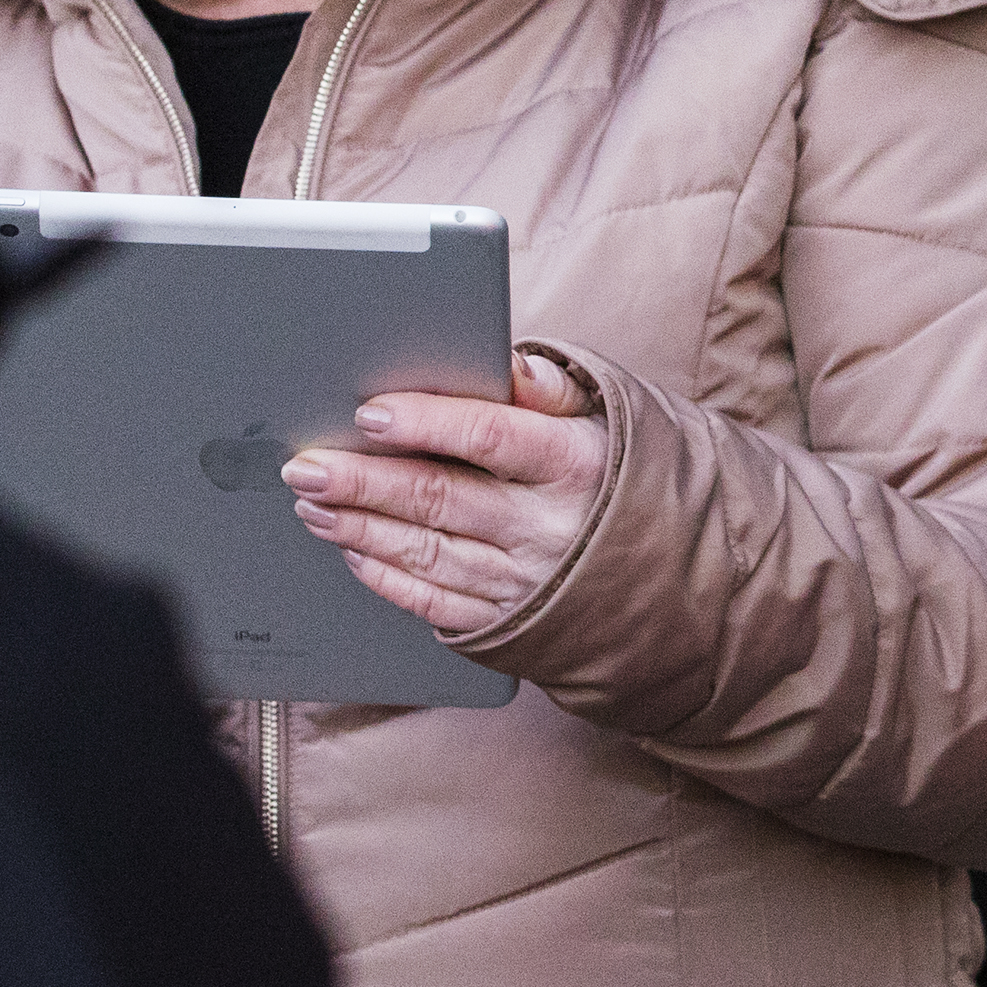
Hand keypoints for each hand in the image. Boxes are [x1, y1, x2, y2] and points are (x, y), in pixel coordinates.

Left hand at [285, 352, 608, 641]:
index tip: (371, 412)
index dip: (427, 423)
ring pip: (428, 553)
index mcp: (576, 464)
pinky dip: (390, 579)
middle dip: (364, 481)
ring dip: (361, 528)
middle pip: (442, 499)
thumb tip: (508, 363)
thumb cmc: (624, 476)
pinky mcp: (512, 623)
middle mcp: (550, 528)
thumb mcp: (609, 417)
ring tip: (313, 504)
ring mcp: (529, 583)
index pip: (491, 437)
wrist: (678, 572)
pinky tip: (355, 553)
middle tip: (307, 465)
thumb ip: (552, 388)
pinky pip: (440, 605)